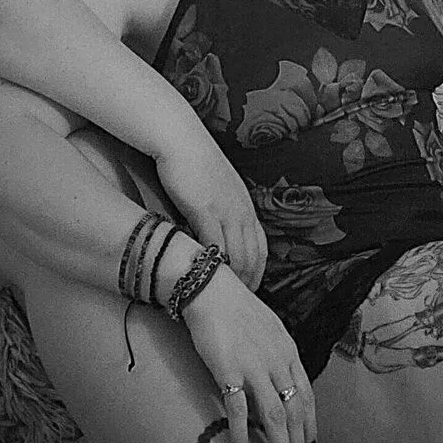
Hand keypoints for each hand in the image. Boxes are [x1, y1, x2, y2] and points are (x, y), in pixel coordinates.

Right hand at [155, 152, 267, 291]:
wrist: (182, 139)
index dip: (257, 272)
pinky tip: (202, 276)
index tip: (249, 289)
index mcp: (246, 205)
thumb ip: (224, 210)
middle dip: (246, 282)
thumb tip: (220, 233)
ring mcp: (225, 210)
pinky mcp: (204, 209)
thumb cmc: (195, 163)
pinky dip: (211, 264)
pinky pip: (212, 245)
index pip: (261, 247)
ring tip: (221, 297)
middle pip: (252, 256)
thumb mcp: (219, 188)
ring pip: (236, 255)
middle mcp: (241, 210)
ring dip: (231, 279)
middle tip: (235, 302)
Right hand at [183, 264, 316, 442]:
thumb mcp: (270, 329)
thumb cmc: (238, 308)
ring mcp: (254, 366)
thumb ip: (278, 356)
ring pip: (274, 417)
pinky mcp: (229, 370)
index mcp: (288, 351)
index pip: (307, 395)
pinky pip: (238, 410)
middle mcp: (276, 360)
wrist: (211, 289)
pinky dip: (241, 434)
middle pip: (295, 411)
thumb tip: (282, 384)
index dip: (311, 425)